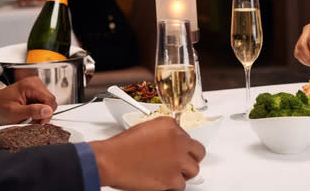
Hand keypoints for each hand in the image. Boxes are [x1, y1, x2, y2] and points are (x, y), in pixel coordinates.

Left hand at [0, 76, 56, 124]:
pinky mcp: (35, 91)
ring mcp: (35, 86)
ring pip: (48, 102)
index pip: (49, 99)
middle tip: (33, 121)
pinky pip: (44, 102)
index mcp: (30, 85)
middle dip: (44, 113)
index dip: (47, 113)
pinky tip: (30, 113)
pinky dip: (39, 110)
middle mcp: (34, 82)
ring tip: (29, 117)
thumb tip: (47, 111)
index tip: (40, 122)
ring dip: (41, 113)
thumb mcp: (14, 113)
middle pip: (50, 101)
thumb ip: (32, 111)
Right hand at [90, 117, 205, 190]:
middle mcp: (178, 141)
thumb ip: (163, 134)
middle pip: (198, 152)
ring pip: (193, 170)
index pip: (188, 136)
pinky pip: (181, 185)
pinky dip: (172, 185)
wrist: (111, 160)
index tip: (178, 150)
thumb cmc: (121, 147)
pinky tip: (162, 180)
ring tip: (170, 173)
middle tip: (183, 163)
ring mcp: (177, 160)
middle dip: (191, 158)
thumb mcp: (145, 129)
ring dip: (183, 173)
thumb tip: (169, 143)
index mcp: (170, 125)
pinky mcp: (173, 178)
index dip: (182, 146)